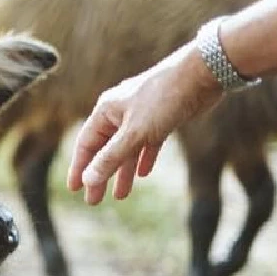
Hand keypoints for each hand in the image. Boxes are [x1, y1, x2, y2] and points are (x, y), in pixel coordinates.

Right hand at [67, 44, 223, 203]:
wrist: (202, 74)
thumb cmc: (163, 99)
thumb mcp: (134, 133)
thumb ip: (110, 158)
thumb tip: (88, 180)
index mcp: (106, 111)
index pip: (86, 144)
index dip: (79, 168)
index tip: (74, 189)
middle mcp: (120, 113)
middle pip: (105, 150)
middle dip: (100, 175)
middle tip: (94, 200)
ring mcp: (141, 116)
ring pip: (127, 149)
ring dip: (123, 172)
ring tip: (120, 195)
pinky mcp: (162, 119)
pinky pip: (147, 143)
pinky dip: (144, 158)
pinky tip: (144, 173)